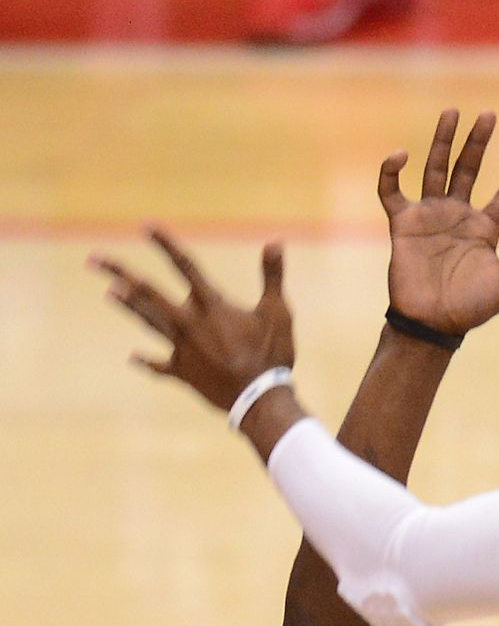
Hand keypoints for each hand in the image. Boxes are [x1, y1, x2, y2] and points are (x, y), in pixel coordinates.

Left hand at [92, 228, 293, 412]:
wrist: (258, 399)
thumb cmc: (271, 353)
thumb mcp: (277, 311)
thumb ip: (272, 275)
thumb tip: (275, 241)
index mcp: (211, 305)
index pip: (185, 266)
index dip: (165, 245)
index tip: (146, 226)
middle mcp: (189, 323)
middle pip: (148, 293)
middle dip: (121, 273)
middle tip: (94, 259)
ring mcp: (181, 349)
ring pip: (148, 322)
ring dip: (128, 306)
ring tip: (108, 293)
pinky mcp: (182, 372)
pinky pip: (160, 366)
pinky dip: (147, 361)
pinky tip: (132, 356)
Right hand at [379, 110, 498, 334]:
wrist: (432, 325)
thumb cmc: (473, 308)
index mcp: (486, 227)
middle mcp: (459, 215)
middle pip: (468, 169)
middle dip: (477, 142)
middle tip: (489, 114)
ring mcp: (430, 217)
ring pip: (435, 170)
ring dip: (441, 141)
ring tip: (452, 112)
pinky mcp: (403, 224)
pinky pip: (392, 192)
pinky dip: (391, 172)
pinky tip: (401, 154)